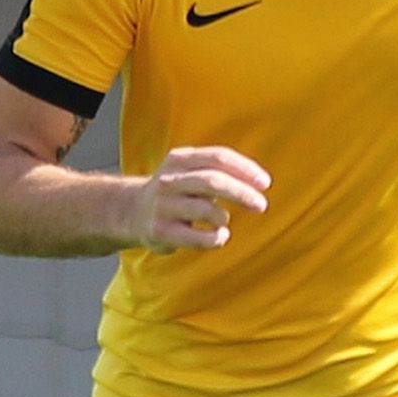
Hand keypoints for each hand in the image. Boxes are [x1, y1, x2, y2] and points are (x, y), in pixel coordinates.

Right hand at [129, 146, 270, 251]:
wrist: (132, 212)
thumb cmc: (177, 191)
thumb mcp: (190, 171)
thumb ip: (219, 170)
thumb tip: (260, 182)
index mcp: (180, 159)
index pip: (218, 157)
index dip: (245, 169)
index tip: (265, 183)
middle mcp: (169, 180)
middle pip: (212, 181)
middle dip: (241, 193)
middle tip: (261, 205)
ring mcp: (163, 206)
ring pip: (206, 210)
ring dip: (223, 218)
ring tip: (223, 221)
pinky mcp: (161, 232)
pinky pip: (198, 238)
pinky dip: (217, 238)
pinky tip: (219, 236)